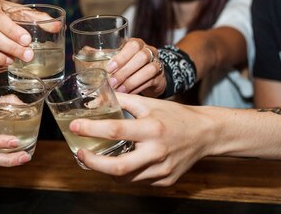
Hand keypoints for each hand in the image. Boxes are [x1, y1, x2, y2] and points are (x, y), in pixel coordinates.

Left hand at [69, 93, 215, 184]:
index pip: (116, 131)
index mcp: (152, 129)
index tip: (74, 126)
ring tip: (97, 158)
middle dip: (93, 163)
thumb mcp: (150, 103)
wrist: (206, 134)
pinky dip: (124, 173)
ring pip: (125, 178)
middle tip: (80, 154)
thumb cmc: (175, 115)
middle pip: (118, 167)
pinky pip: (137, 181)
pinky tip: (121, 162)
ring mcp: (161, 170)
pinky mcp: (165, 181)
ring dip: (106, 169)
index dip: (91, 129)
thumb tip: (95, 100)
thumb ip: (122, 100)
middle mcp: (157, 152)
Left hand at [107, 38, 164, 96]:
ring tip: (120, 90)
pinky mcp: (160, 78)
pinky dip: (138, 88)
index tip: (109, 68)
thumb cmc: (129, 64)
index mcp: (137, 44)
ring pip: (149, 69)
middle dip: (125, 71)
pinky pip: (151, 82)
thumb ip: (104, 55)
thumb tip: (85, 50)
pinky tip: (128, 94)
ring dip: (132, 81)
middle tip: (112, 82)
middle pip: (142, 57)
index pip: (133, 45)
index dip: (121, 57)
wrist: (149, 76)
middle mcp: (149, 51)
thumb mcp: (117, 57)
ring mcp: (157, 64)